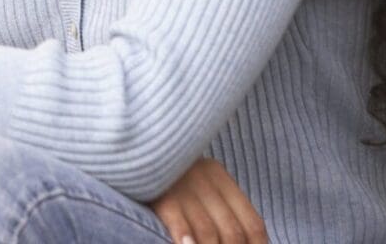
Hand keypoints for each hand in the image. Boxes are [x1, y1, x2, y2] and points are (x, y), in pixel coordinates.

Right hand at [151, 158, 266, 243]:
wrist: (132, 150)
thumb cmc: (165, 177)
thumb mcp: (197, 184)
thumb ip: (219, 208)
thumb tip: (241, 239)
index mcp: (219, 176)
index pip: (252, 224)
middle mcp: (204, 178)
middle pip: (232, 232)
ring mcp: (182, 185)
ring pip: (208, 232)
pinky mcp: (161, 194)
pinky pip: (180, 225)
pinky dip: (187, 241)